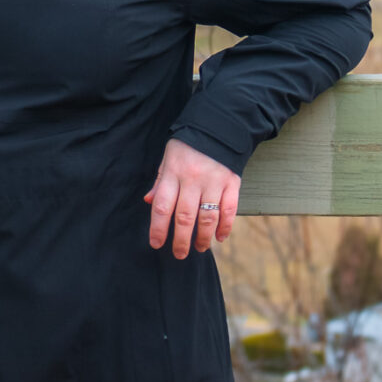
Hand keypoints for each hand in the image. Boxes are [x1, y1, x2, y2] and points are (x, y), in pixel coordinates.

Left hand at [143, 138, 239, 258]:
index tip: (156, 243)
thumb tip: (149, 202)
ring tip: (200, 248)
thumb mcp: (168, 158)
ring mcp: (214, 181)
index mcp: (173, 172)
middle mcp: (193, 179)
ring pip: (208, 217)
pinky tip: (220, 237)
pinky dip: (225, 227)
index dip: (158, 228)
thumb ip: (160, 181)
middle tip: (179, 254)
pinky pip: (229, 210)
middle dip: (181, 240)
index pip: (162, 206)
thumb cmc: (188, 146)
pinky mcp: (232, 182)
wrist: (218, 126)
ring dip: (203, 238)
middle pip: (185, 217)